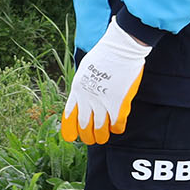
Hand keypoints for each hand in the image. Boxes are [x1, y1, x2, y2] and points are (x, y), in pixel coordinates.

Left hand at [60, 19, 151, 144]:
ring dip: (100, 136)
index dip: (69, 128)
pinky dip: (116, 128)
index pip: (69, 114)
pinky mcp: (118, 102)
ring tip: (102, 140)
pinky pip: (117, 122)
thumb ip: (84, 85)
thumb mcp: (85, 69)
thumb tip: (85, 96)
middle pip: (84, 124)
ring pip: (99, 127)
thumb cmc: (104, 55)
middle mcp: (87, 97)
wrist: (120, 48)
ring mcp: (102, 101)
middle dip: (86, 135)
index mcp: (77, 88)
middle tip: (90, 141)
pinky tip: (116, 130)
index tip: (70, 137)